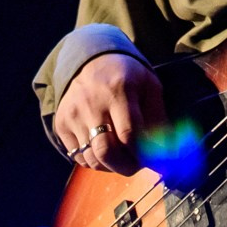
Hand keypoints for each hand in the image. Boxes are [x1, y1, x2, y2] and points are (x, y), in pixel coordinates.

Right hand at [52, 52, 164, 173]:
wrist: (90, 60)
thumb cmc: (127, 76)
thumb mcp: (149, 86)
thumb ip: (158, 119)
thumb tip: (166, 153)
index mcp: (118, 90)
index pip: (128, 134)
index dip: (141, 154)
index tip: (151, 160)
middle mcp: (91, 103)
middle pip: (105, 151)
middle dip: (125, 167)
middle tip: (135, 165)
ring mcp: (73, 114)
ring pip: (91, 158)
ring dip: (110, 166)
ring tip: (121, 156)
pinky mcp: (61, 123)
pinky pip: (78, 157)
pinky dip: (93, 160)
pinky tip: (103, 148)